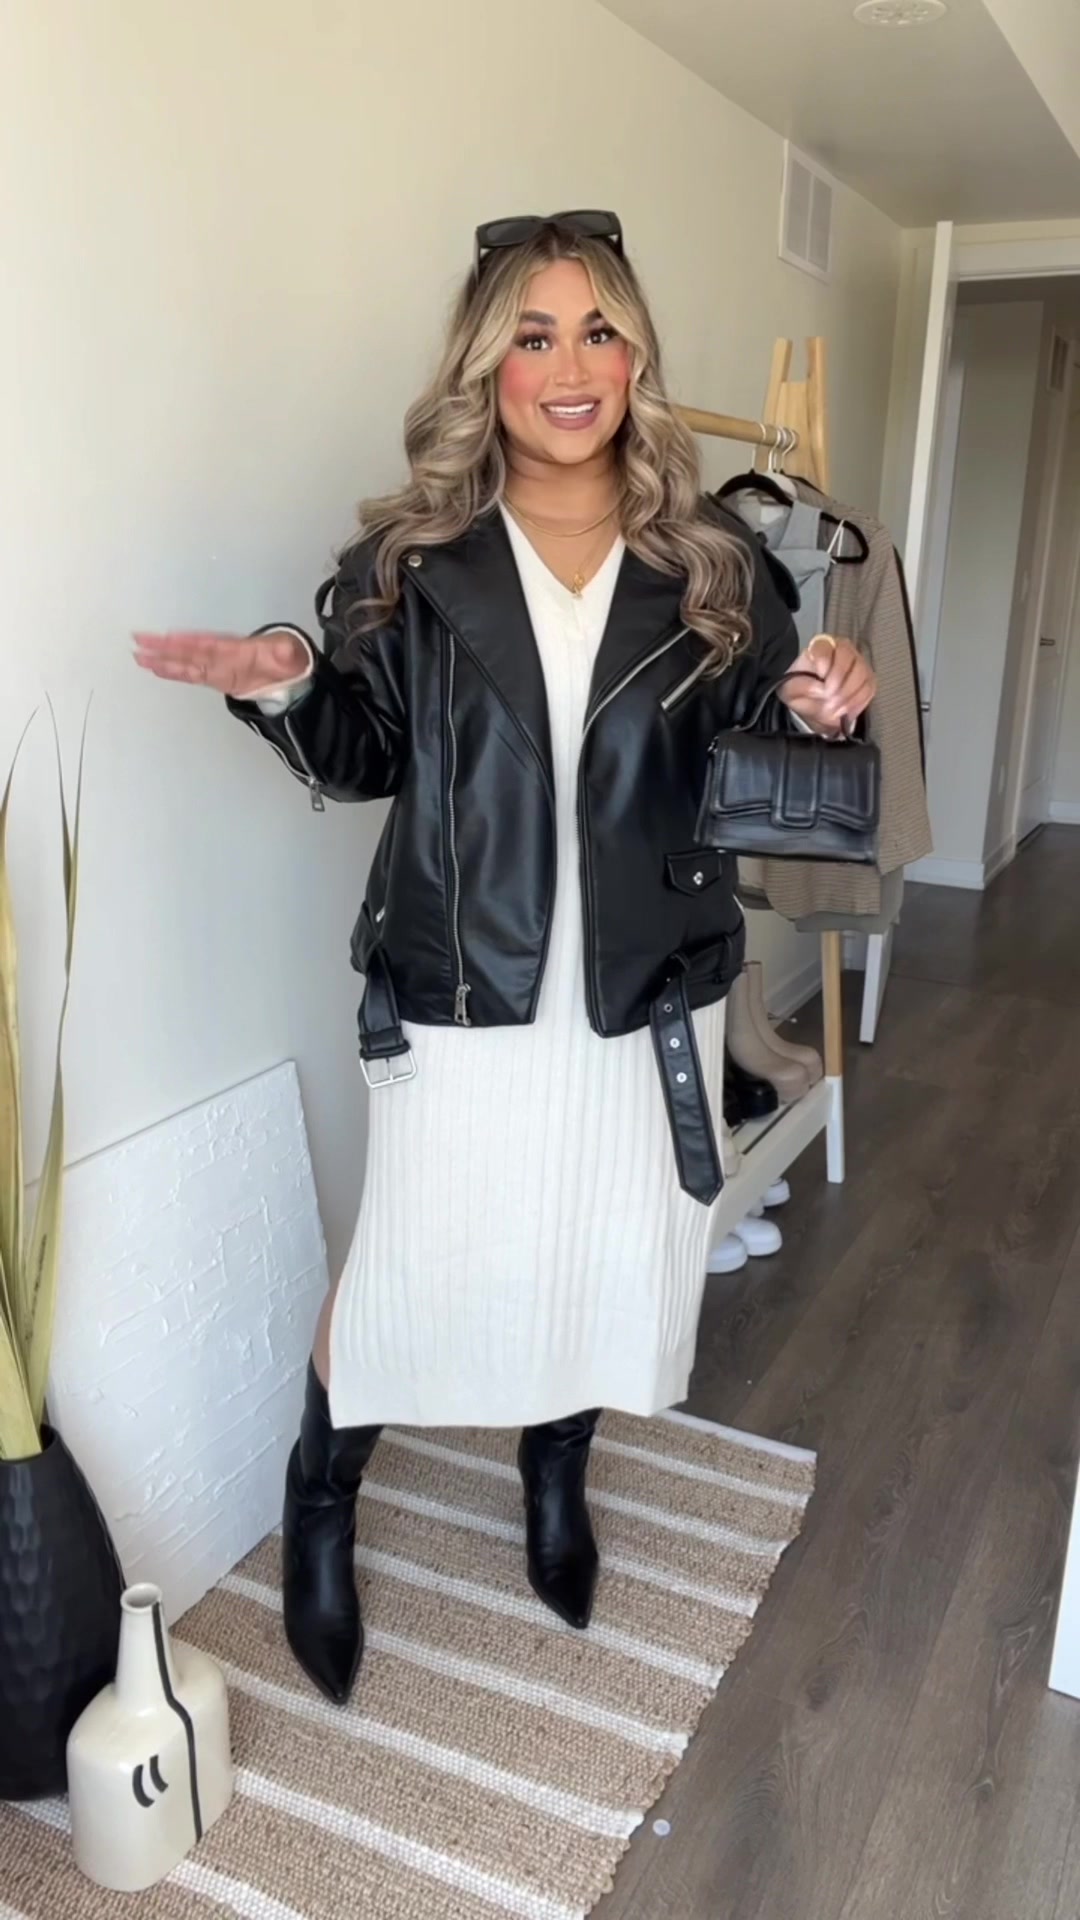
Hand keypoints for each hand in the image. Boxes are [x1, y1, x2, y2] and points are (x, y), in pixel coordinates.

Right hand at [132, 628, 309, 698]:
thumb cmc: (288, 659)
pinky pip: (191, 674)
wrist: (291, 671)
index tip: (168, 638)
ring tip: (138, 656)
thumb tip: (283, 651)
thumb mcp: (291, 653)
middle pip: (188, 649)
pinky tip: (157, 670)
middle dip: (165, 646)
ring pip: (185, 662)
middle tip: (139, 640)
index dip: (189, 642)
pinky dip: (174, 672)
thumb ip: (284, 652)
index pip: (207, 643)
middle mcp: (220, 654)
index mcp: (235, 647)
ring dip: (163, 659)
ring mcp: (216, 666)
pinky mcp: (216, 678)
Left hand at [778, 635, 875, 735]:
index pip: (825, 646)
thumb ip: (802, 686)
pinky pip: (868, 688)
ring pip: (861, 673)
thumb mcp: (791, 690)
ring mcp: (859, 664)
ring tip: (835, 708)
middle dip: (838, 680)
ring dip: (848, 694)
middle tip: (828, 697)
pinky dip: (857, 702)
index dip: (824, 661)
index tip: (820, 675)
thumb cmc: (802, 691)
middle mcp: (843, 650)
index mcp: (820, 646)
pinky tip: (845, 711)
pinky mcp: (868, 680)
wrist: (813, 704)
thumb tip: (820, 689)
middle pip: (848, 657)